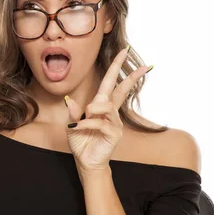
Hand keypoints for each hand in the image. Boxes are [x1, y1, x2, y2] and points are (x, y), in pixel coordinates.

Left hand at [64, 46, 152, 171]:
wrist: (85, 161)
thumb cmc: (81, 141)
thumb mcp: (72, 124)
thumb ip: (73, 112)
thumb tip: (70, 99)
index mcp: (100, 106)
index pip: (111, 84)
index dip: (117, 68)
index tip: (124, 53)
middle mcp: (110, 112)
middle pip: (121, 90)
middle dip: (130, 76)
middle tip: (142, 64)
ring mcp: (114, 123)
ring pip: (106, 106)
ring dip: (93, 109)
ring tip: (83, 118)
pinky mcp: (114, 134)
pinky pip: (101, 123)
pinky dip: (87, 123)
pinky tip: (79, 127)